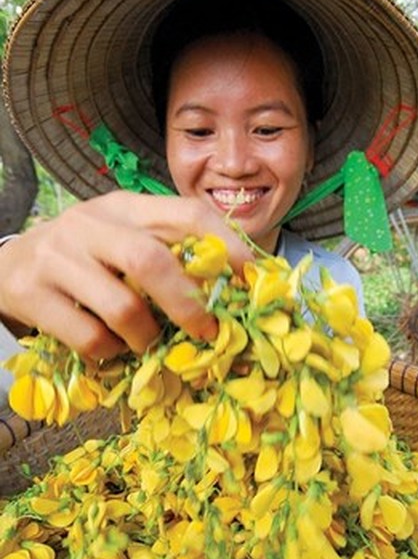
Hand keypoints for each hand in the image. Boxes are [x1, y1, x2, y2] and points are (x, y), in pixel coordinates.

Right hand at [0, 191, 252, 359]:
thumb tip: (236, 288)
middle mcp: (89, 225)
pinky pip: (89, 337)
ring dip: (146, 336)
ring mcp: (57, 258)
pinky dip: (111, 351)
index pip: (185, 213)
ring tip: (146, 341)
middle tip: (208, 332)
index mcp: (124, 207)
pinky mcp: (32, 294)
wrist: (9, 265)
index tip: (252, 279)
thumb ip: (168, 253)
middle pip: (151, 261)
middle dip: (188, 304)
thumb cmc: (85, 258)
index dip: (227, 246)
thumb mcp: (123, 239)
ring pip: (122, 306)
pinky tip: (111, 346)